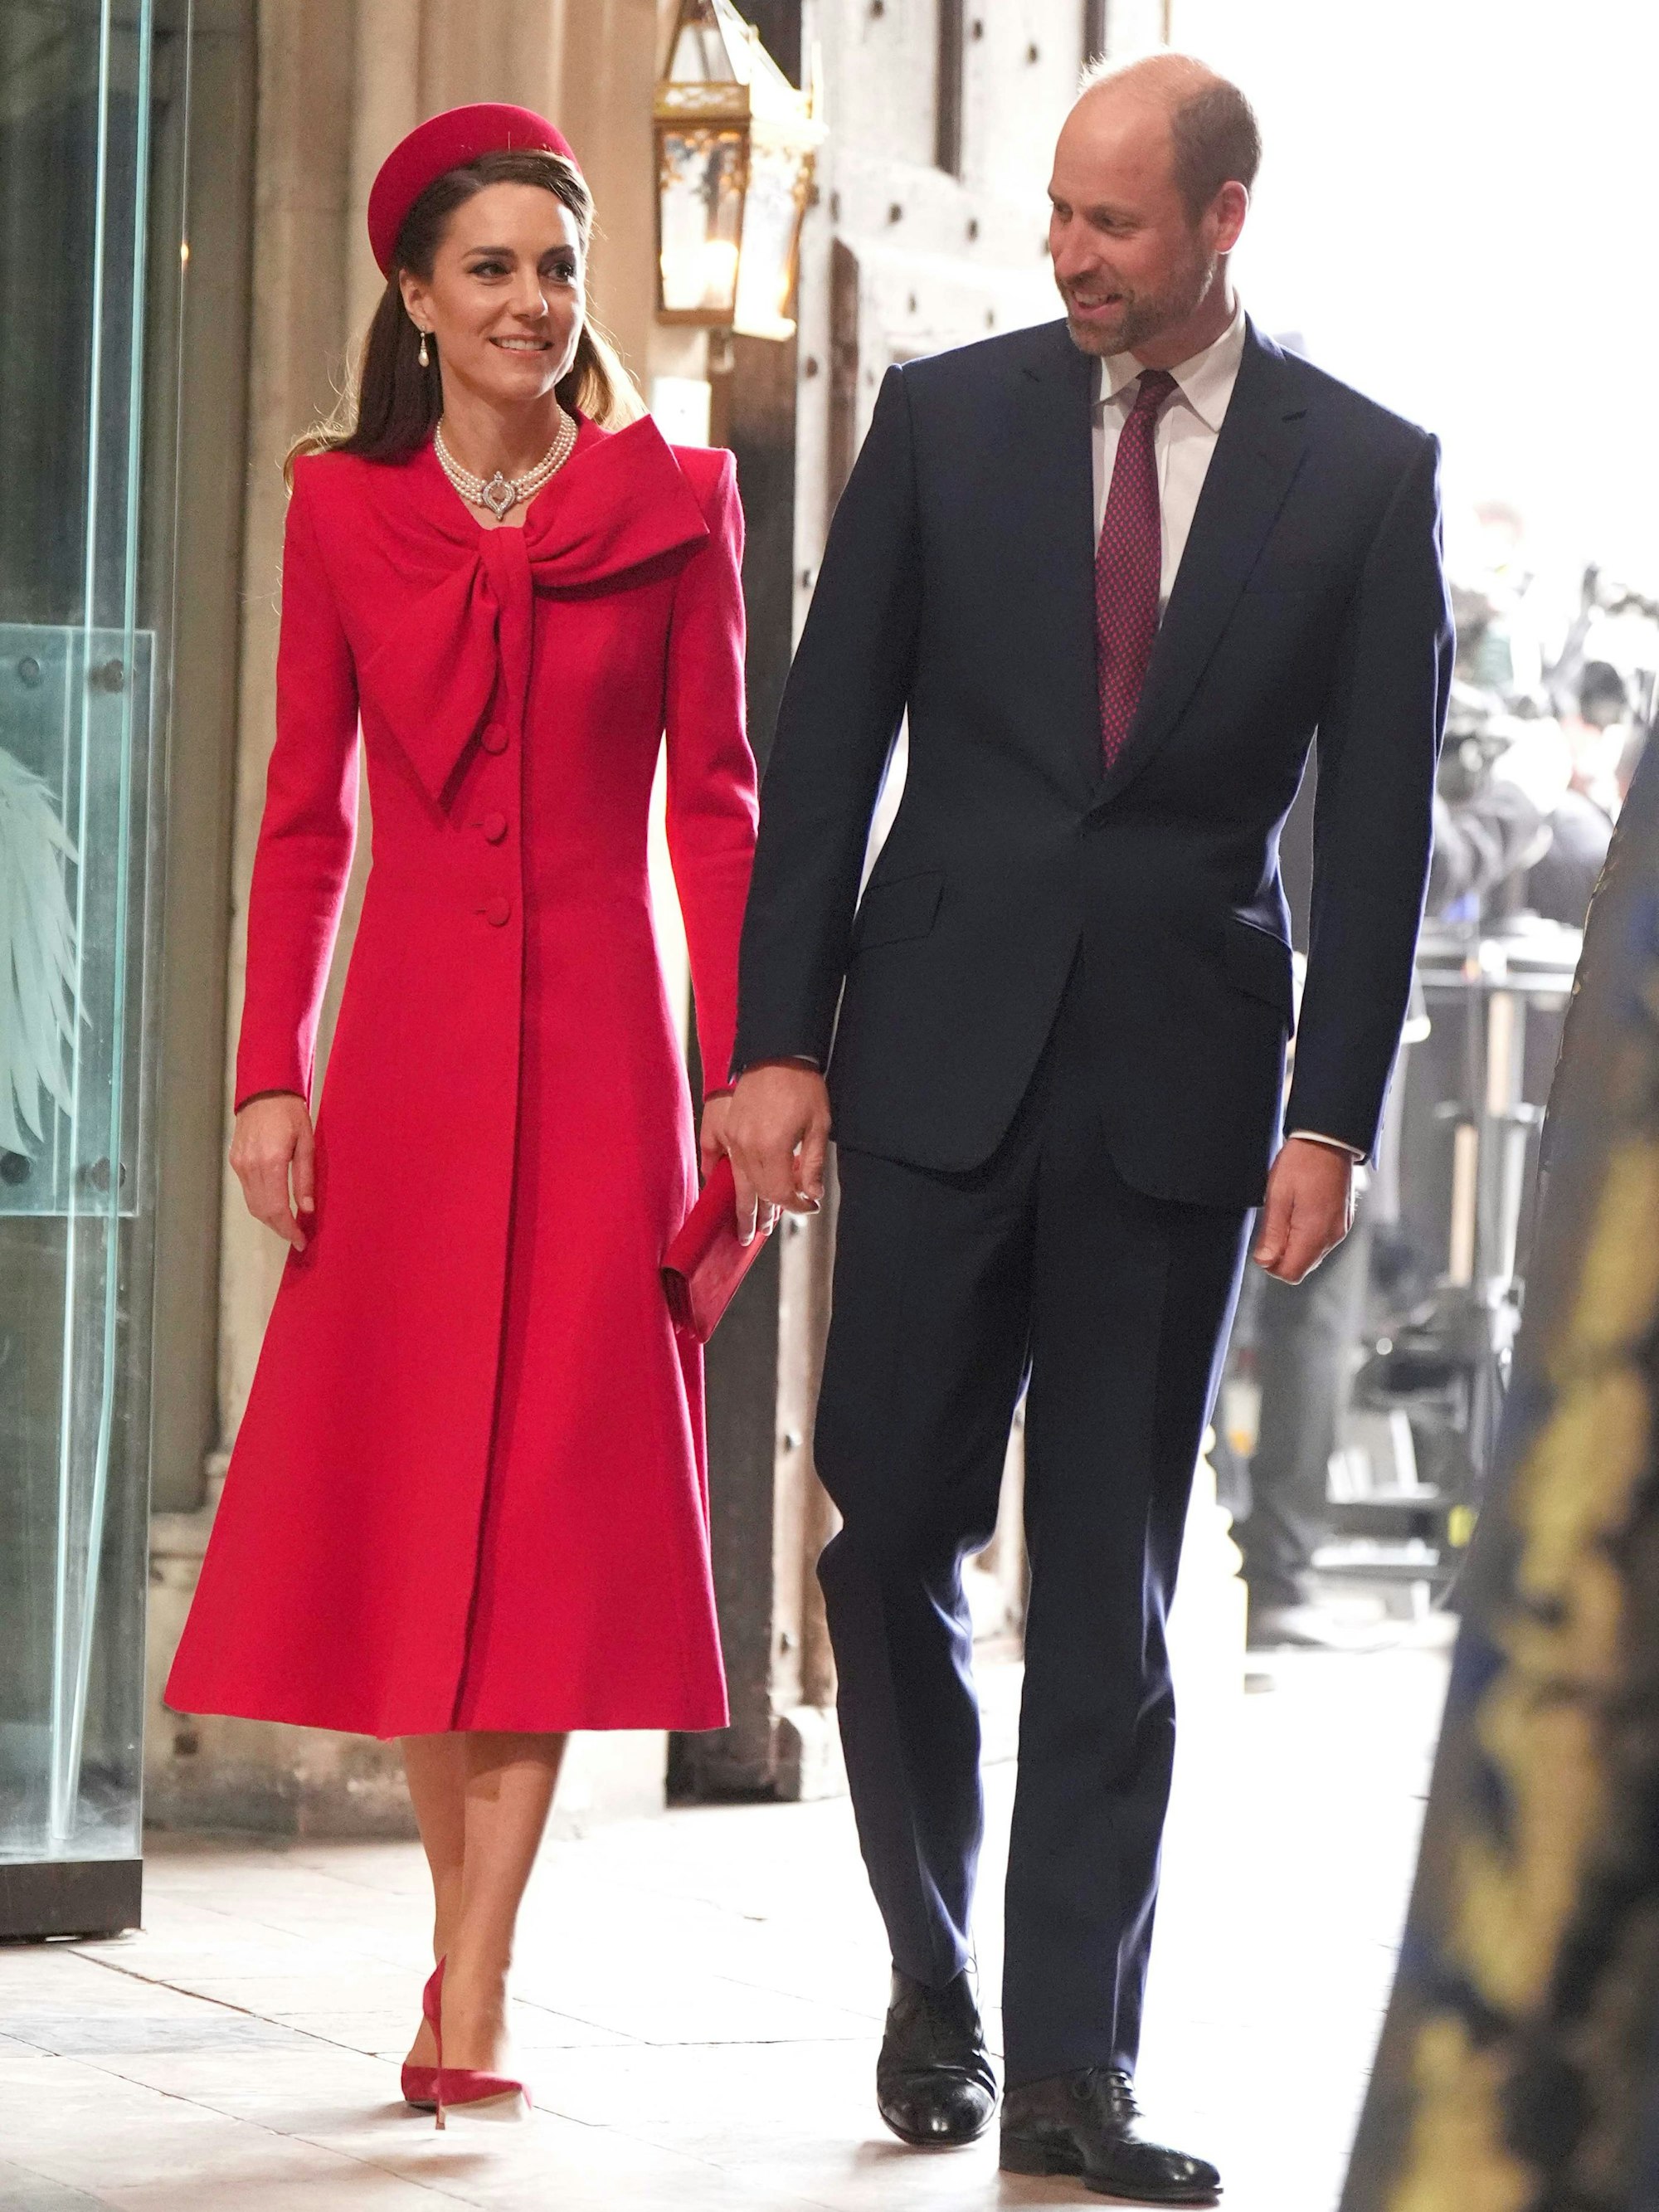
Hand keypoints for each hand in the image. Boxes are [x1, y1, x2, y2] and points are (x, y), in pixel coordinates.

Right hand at [230, 1092, 315, 1252]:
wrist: (264, 1092)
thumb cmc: (290, 1113)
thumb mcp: (307, 1143)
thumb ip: (305, 1178)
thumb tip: (306, 1209)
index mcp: (271, 1161)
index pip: (277, 1208)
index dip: (288, 1229)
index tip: (300, 1241)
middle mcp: (251, 1166)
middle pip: (262, 1211)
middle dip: (280, 1228)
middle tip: (297, 1237)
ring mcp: (240, 1164)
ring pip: (252, 1204)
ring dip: (270, 1219)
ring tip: (288, 1226)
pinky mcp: (235, 1161)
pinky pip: (247, 1191)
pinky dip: (261, 1203)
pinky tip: (275, 1206)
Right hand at [725, 1061, 832, 1244]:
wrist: (777, 1050)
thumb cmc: (802, 1085)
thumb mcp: (819, 1125)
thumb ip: (814, 1164)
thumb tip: (811, 1195)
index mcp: (772, 1149)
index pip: (779, 1193)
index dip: (793, 1205)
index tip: (806, 1207)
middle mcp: (746, 1147)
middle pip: (755, 1191)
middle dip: (764, 1213)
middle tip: (765, 1231)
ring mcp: (730, 1137)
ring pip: (735, 1180)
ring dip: (742, 1203)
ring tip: (743, 1225)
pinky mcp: (721, 1125)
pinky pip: (713, 1157)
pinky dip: (715, 1173)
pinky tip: (718, 1185)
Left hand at [1252, 1137, 1354, 1283]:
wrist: (1328, 1140)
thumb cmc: (1301, 1163)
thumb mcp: (1277, 1197)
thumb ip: (1272, 1233)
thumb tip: (1265, 1262)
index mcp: (1314, 1232)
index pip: (1291, 1273)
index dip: (1272, 1265)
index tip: (1264, 1244)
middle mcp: (1332, 1236)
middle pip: (1302, 1266)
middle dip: (1283, 1254)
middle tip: (1273, 1223)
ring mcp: (1340, 1229)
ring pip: (1312, 1254)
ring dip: (1295, 1242)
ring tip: (1287, 1212)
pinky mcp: (1343, 1221)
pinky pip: (1322, 1240)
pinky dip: (1307, 1234)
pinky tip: (1299, 1210)